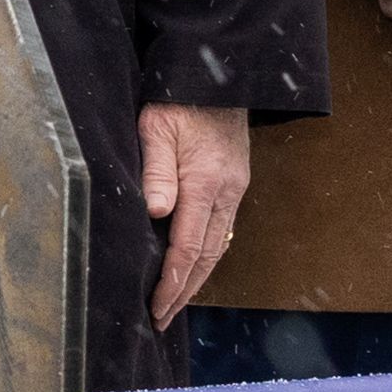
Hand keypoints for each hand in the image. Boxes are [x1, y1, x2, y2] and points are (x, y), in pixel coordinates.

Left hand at [138, 104, 251, 328]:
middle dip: (184, 292)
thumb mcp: (156, 127)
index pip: (187, 247)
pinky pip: (221, 229)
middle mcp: (226, 191)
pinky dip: (206, 255)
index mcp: (205, 182)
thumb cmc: (179, 98)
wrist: (217, 72)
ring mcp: (234, 188)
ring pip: (217, 246)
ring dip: (197, 278)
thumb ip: (156, 171)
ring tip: (175, 302)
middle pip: (206, 256)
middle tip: (162, 319)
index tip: (156, 308)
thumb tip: (157, 214)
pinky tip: (193, 266)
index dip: (172, 283)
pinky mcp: (235, 182)